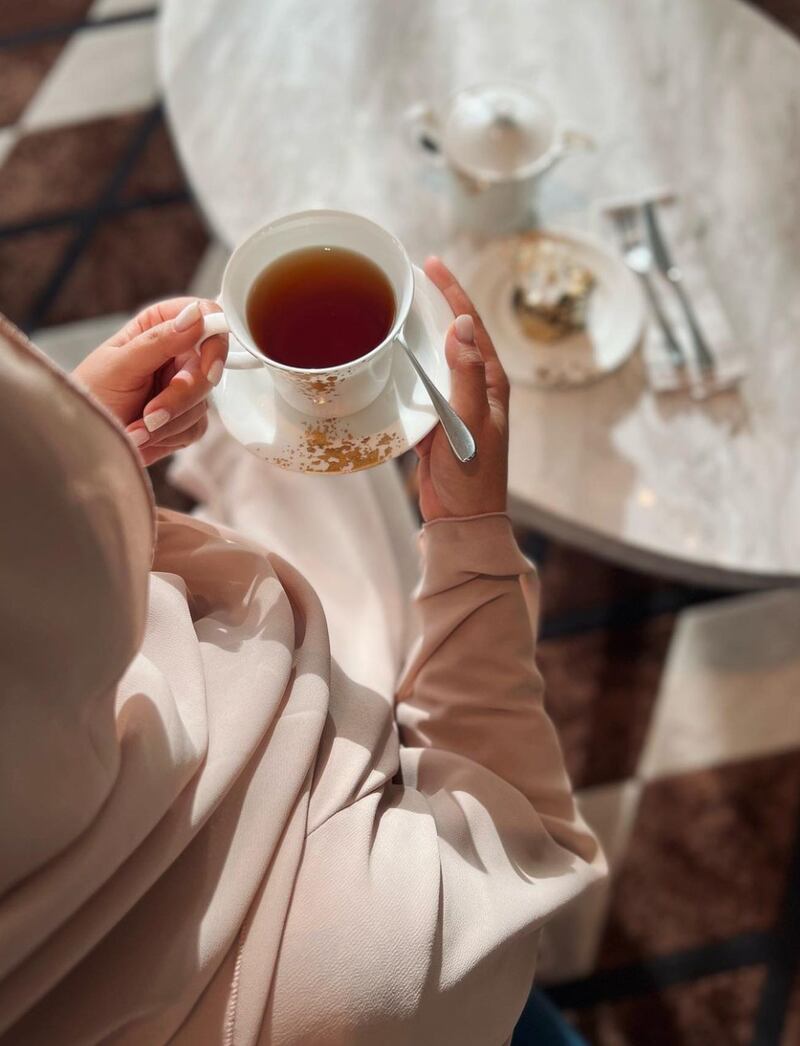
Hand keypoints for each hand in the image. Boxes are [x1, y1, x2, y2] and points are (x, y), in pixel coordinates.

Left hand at [72, 298, 227, 465]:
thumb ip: (160, 340)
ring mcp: (184, 387)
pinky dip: (170, 435)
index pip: (204, 317)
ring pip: (203, 401)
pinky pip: (197, 426)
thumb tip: (196, 317)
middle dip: (181, 395)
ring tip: (136, 427)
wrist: (85, 440)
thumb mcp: (121, 364)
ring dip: (169, 421)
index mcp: (158, 326)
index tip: (208, 368)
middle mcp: (176, 354)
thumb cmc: (91, 396)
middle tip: (152, 412)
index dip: (214, 339)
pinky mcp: (186, 418)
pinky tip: (145, 434)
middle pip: (209, 367)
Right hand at [415, 257, 508, 521]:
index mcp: (491, 383)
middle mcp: (474, 387)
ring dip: (415, 332)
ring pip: (433, 357)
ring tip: (391, 307)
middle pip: (453, 334)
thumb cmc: (473, 476)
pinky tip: (384, 356)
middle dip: (433, 303)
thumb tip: (463, 325)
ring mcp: (454, 403)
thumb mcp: (471, 424)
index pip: (472, 325)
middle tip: (406, 276)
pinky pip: (418, 383)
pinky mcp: (435, 420)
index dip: (453, 292)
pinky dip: (403, 365)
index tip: (432, 263)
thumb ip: (468, 376)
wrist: (460, 519)